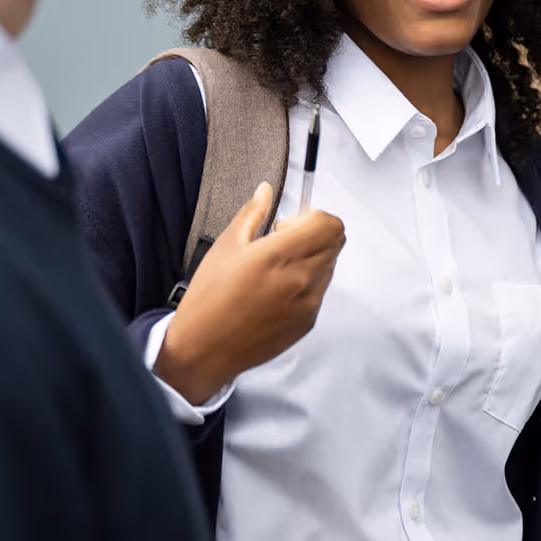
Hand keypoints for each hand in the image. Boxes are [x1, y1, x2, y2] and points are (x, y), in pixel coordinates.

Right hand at [154, 182, 344, 404]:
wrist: (204, 350)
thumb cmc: (209, 300)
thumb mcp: (225, 247)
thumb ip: (252, 214)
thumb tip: (266, 191)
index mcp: (279, 255)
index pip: (330, 224)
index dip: (313, 217)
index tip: (289, 225)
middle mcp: (300, 279)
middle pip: (335, 242)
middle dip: (314, 234)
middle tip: (283, 243)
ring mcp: (308, 303)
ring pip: (330, 265)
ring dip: (313, 258)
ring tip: (276, 269)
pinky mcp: (308, 322)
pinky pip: (321, 291)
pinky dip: (308, 283)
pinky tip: (277, 291)